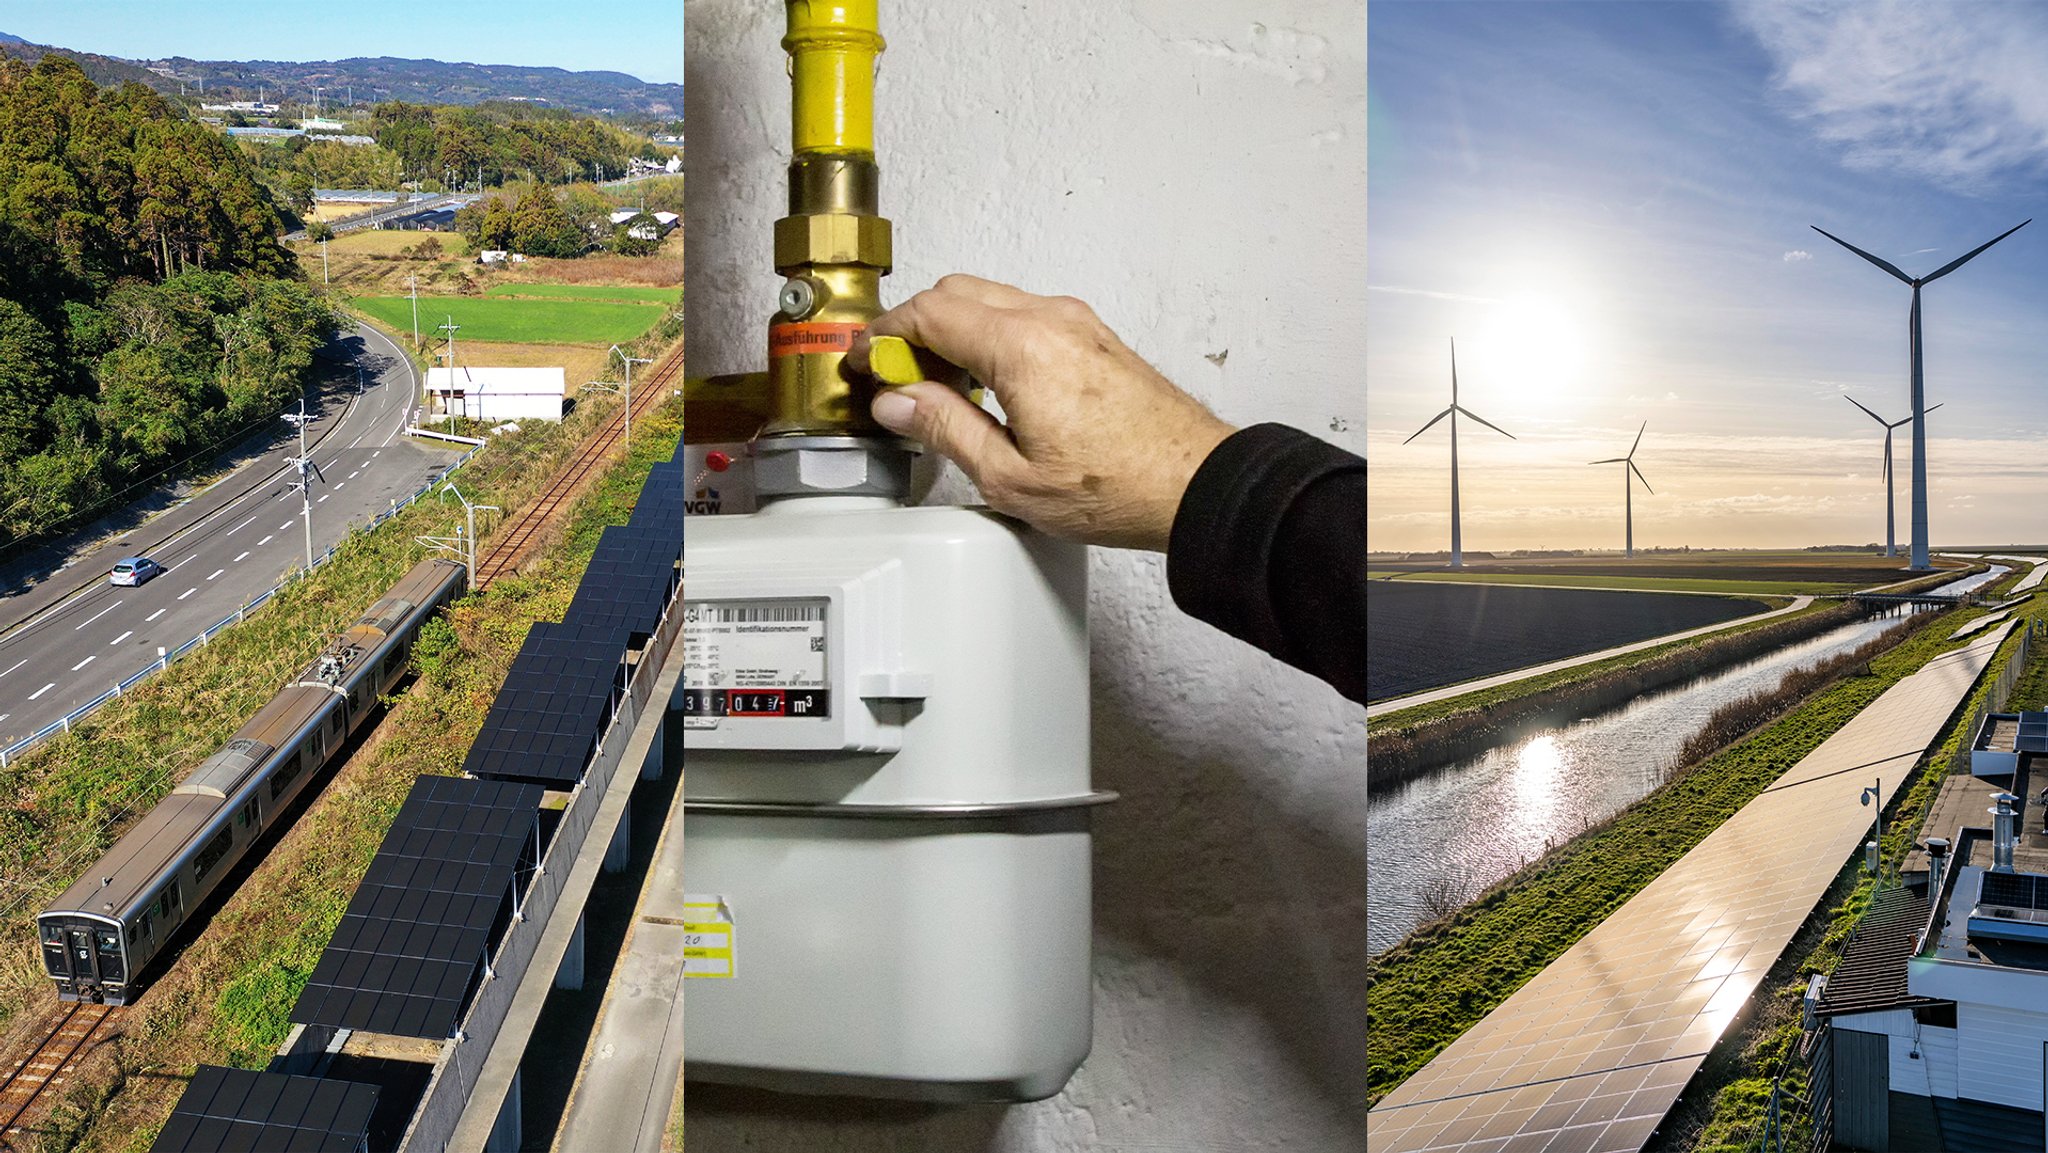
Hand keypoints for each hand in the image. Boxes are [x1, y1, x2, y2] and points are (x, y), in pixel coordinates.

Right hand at [847, 275, 1234, 550]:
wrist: (1195, 483)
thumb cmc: (1118, 486)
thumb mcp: (1010, 477)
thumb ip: (944, 428)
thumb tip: (896, 400)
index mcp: (1021, 347)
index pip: (928, 313)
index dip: (883, 337)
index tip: (864, 364)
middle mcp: (1049, 318)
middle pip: (954, 292)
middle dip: (912, 327)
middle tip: (894, 379)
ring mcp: (1074, 321)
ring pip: (988, 298)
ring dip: (951, 330)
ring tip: (938, 389)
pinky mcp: (1091, 334)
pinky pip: (1021, 313)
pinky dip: (987, 334)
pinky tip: (984, 385)